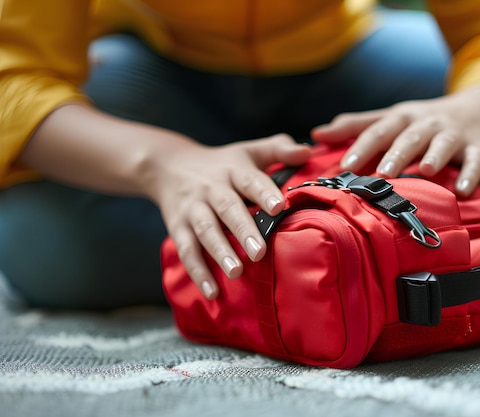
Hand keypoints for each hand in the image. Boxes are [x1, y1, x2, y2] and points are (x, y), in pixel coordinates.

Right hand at [147, 134, 311, 299]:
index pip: (250, 180)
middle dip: (243, 230)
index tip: (279, 207)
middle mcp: (211, 188)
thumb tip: (308, 152)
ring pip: (205, 230)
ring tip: (236, 272)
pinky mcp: (178, 228)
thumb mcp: (249, 151)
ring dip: (219, 252)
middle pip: (227, 208)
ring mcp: (193, 209)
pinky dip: (198, 272)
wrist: (168, 166)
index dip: (264, 192)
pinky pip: (186, 251)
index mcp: (234, 170)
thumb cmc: (222, 163)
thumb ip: (279, 150)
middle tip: (259, 252)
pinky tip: (212, 292)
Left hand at [311, 84, 479, 195]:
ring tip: (425, 171)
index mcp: (401, 118)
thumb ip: (355, 126)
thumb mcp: (391, 117)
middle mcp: (426, 124)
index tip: (345, 166)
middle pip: (409, 137)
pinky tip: (463, 191)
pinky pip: (476, 161)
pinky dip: (471, 174)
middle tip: (382, 174)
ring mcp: (454, 134)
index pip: (378, 131)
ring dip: (434, 156)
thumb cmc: (424, 120)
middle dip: (396, 154)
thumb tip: (315, 134)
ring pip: (443, 144)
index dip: (361, 148)